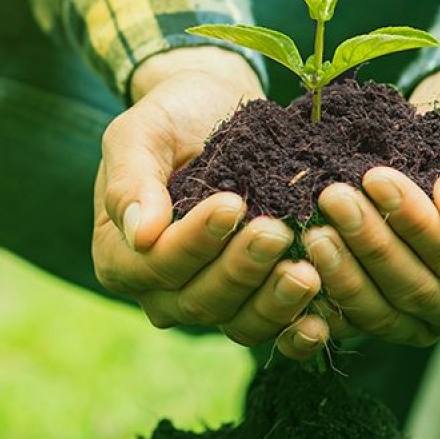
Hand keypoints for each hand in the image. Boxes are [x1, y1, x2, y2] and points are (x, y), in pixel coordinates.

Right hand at [93, 47, 325, 356]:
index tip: (233, 204)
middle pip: (198, 300)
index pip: (157, 263)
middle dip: (241, 269)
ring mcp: (208, 301)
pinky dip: (293, 330)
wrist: (216, 109)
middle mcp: (159, 291)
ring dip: (273, 303)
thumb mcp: (139, 134)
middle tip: (278, 231)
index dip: (195, 241)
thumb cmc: (171, 117)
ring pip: (236, 323)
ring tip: (306, 272)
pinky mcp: (250, 302)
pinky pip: (269, 329)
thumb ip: (130, 181)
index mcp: (120, 256)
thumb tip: (142, 236)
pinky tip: (319, 321)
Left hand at [301, 65, 439, 345]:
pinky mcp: (386, 322)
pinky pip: (352, 324)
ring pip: (383, 315)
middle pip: (419, 291)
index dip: (417, 223)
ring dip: (343, 275)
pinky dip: (322, 301)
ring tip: (311, 229)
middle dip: (372, 245)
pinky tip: (294, 268)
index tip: (375, 178)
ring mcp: (429, 323)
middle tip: (332, 198)